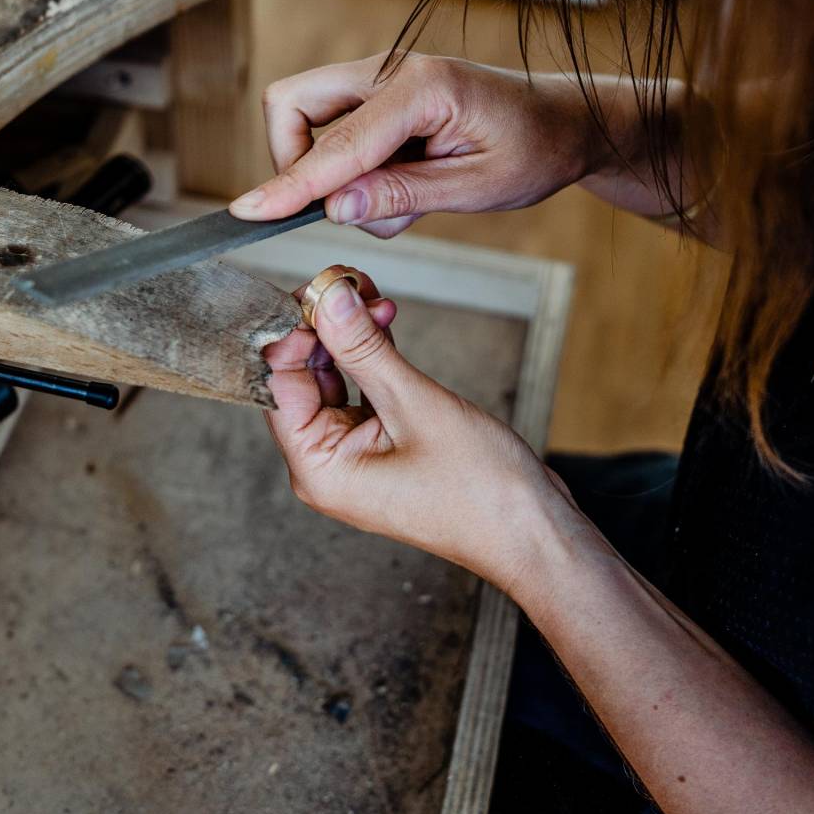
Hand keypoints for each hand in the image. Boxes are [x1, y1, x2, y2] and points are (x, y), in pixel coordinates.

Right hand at [230, 53, 605, 237]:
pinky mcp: (379, 96)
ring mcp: (381, 79)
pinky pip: (335, 131)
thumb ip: (404, 196)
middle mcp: (391, 70)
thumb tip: (334, 209)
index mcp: (422, 87)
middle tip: (346, 207)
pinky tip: (407, 183)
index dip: (289, 184)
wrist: (564, 122)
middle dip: (294, 162)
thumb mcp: (480, 187)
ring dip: (333, 173)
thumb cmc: (534, 150)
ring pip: (307, 119)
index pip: (336, 144)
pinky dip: (351, 169)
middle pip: (293, 103)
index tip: (247, 213)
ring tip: (405, 198)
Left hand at [263, 270, 563, 590]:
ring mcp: (355, 457)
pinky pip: (362, 392)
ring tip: (372, 293)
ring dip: (351, 336)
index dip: (294, 331)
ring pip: (334, 379)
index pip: (280, 384)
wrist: (533, 532)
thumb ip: (364, 348)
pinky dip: (372, 356)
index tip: (319, 288)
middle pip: (304, 378)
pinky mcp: (382, 447)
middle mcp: (327, 465)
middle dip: (325, 327)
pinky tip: (384, 320)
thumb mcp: (415, 404)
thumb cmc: (480, 492)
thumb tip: (329, 298)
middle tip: (349, 281)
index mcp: (317, 468)